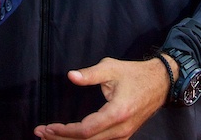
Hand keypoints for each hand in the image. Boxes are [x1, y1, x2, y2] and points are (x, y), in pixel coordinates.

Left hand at [33, 58, 169, 138]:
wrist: (161, 82)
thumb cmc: (134, 74)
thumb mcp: (111, 68)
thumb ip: (90, 74)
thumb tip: (71, 76)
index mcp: (117, 113)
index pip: (85, 130)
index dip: (64, 131)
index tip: (47, 127)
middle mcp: (121, 129)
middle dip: (61, 139)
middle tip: (40, 133)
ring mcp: (124, 135)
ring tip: (50, 137)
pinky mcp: (124, 135)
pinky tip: (70, 138)